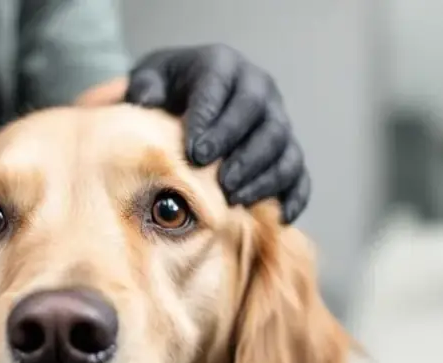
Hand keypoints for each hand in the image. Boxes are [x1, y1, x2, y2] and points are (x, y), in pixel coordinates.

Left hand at [126, 45, 308, 223]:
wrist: (185, 98)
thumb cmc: (164, 92)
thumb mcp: (149, 79)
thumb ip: (144, 87)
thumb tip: (147, 101)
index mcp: (221, 65)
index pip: (220, 85)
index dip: (210, 118)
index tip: (194, 151)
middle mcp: (256, 87)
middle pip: (257, 114)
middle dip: (238, 149)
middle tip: (217, 179)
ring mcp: (276, 118)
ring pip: (281, 143)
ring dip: (262, 173)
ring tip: (234, 198)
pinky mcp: (286, 148)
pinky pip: (298, 171)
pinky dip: (294, 195)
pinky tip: (280, 217)